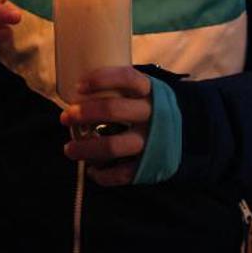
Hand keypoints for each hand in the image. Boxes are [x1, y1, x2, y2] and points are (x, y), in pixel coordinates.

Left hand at [60, 66, 153, 187]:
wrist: (186, 132)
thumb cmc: (148, 107)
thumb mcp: (141, 91)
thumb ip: (118, 89)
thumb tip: (76, 91)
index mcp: (149, 90)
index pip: (127, 78)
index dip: (101, 79)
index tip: (78, 87)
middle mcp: (152, 114)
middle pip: (113, 110)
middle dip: (84, 113)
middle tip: (65, 117)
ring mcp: (152, 141)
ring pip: (113, 146)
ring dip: (86, 149)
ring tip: (69, 149)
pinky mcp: (150, 164)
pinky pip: (122, 173)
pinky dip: (103, 174)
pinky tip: (91, 170)